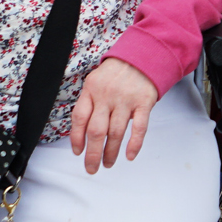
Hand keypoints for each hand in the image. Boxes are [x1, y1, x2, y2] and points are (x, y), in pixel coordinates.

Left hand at [68, 58, 157, 173]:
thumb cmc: (117, 71)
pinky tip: (129, 155)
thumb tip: (81, 132)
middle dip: (92, 154)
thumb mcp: (96, 80)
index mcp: (92, 90)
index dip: (76, 138)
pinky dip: (134, 144)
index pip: (79, 118)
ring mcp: (126, 99)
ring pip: (116, 132)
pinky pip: (139, 127)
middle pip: (97, 131)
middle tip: (91, 168)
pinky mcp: (144, 102)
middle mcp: (107, 95)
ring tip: (108, 163)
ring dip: (111, 152)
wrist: (144, 54)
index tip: (78, 153)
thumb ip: (89, 102)